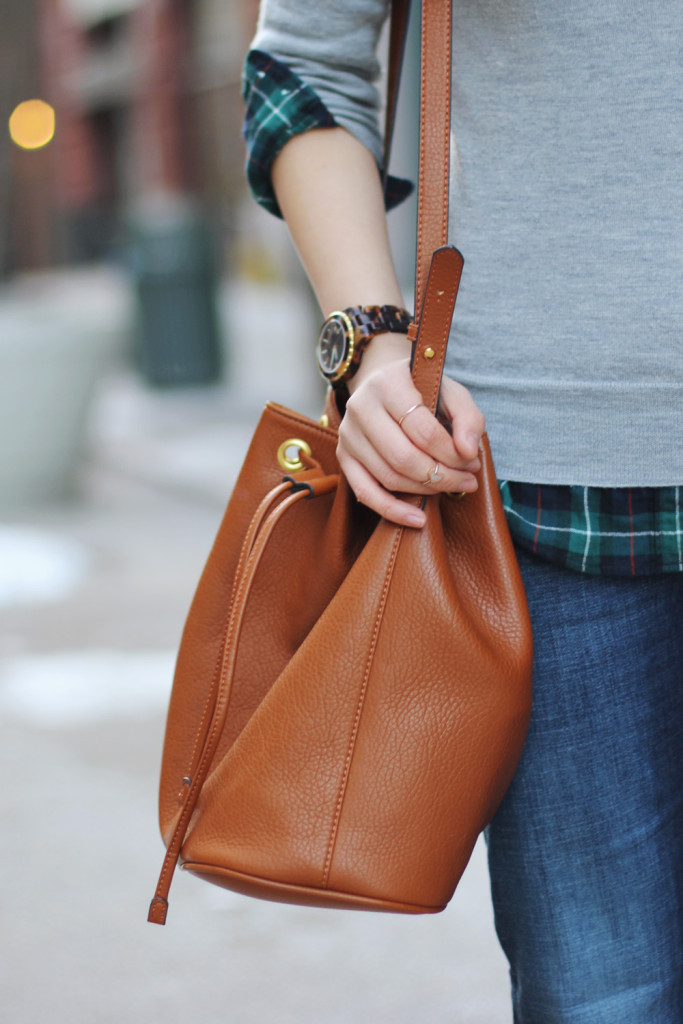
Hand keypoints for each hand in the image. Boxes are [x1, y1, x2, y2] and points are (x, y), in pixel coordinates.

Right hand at [338, 335, 485, 527]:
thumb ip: (468, 418)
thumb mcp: (451, 392)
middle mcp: (360, 407)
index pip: (424, 430)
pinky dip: (393, 511)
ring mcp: (348, 434)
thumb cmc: (422, 389)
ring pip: (389, 477)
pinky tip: (419, 519)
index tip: (472, 461)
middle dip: (442, 476)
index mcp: (387, 384)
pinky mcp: (344, 456)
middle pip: (404, 457)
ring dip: (426, 490)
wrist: (383, 385)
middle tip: (467, 480)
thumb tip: (468, 452)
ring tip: (451, 487)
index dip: (452, 454)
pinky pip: (365, 493)